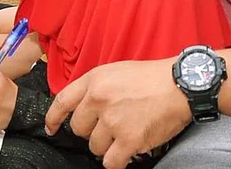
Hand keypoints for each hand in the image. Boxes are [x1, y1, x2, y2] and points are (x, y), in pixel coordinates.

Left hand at [44, 59, 190, 168]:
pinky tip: (125, 152)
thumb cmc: (150, 78)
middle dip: (91, 131)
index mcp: (93, 81)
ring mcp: (113, 120)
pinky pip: (111, 162)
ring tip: (123, 135)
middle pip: (78, 129)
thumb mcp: (114, 71)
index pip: (62, 102)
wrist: (180, 85)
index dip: (53, 118)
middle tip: (108, 127)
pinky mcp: (129, 139)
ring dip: (107, 146)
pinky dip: (117, 160)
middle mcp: (98, 99)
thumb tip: (81, 107)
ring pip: (94, 147)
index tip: (51, 128)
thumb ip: (94, 87)